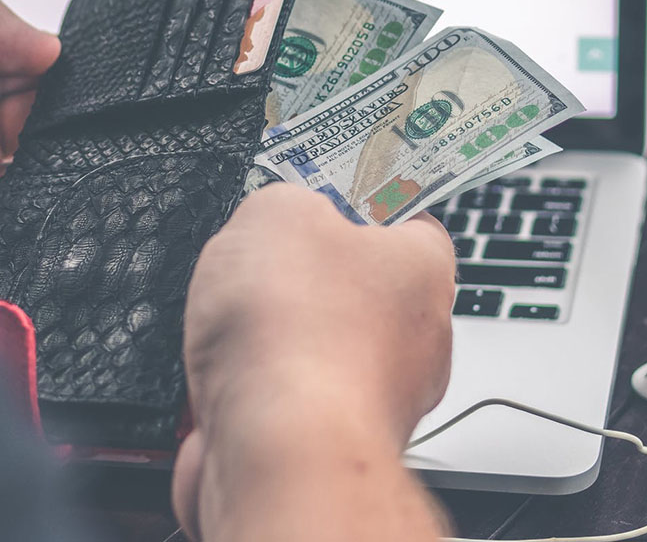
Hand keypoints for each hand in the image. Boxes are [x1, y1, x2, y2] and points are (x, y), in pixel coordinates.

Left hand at [0, 0, 58, 259]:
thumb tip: (48, 47)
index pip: (22, 71)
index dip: (48, 72)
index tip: (63, 72)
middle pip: (36, 123)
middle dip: (56, 120)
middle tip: (56, 114)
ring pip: (30, 172)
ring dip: (47, 163)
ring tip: (43, 149)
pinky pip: (4, 222)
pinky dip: (24, 209)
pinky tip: (26, 187)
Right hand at [173, 185, 455, 541]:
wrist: (276, 453)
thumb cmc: (297, 337)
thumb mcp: (277, 208)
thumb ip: (285, 201)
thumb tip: (275, 214)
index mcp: (422, 266)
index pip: (405, 217)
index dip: (353, 200)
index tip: (317, 193)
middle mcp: (415, 338)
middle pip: (350, 284)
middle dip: (295, 276)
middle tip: (256, 262)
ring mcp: (374, 398)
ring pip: (309, 348)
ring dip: (263, 340)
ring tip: (231, 331)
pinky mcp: (329, 447)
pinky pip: (280, 404)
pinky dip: (246, 393)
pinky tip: (223, 385)